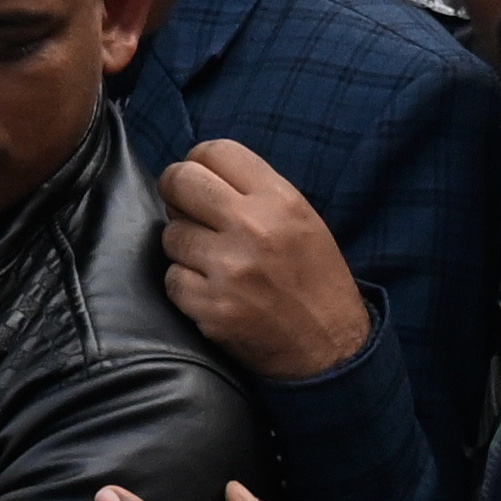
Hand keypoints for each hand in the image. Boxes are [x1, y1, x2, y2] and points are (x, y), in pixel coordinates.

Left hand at [149, 146, 375, 388]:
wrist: (329, 349)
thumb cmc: (313, 280)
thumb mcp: (301, 219)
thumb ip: (253, 190)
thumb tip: (196, 172)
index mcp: (280, 199)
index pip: (214, 150)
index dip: (198, 162)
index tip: (200, 181)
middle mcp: (253, 227)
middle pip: (180, 181)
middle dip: (177, 194)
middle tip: (188, 212)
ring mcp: (229, 268)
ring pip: (171, 234)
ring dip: (184, 247)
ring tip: (213, 262)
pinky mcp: (211, 307)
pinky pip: (172, 279)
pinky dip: (185, 286)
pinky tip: (212, 292)